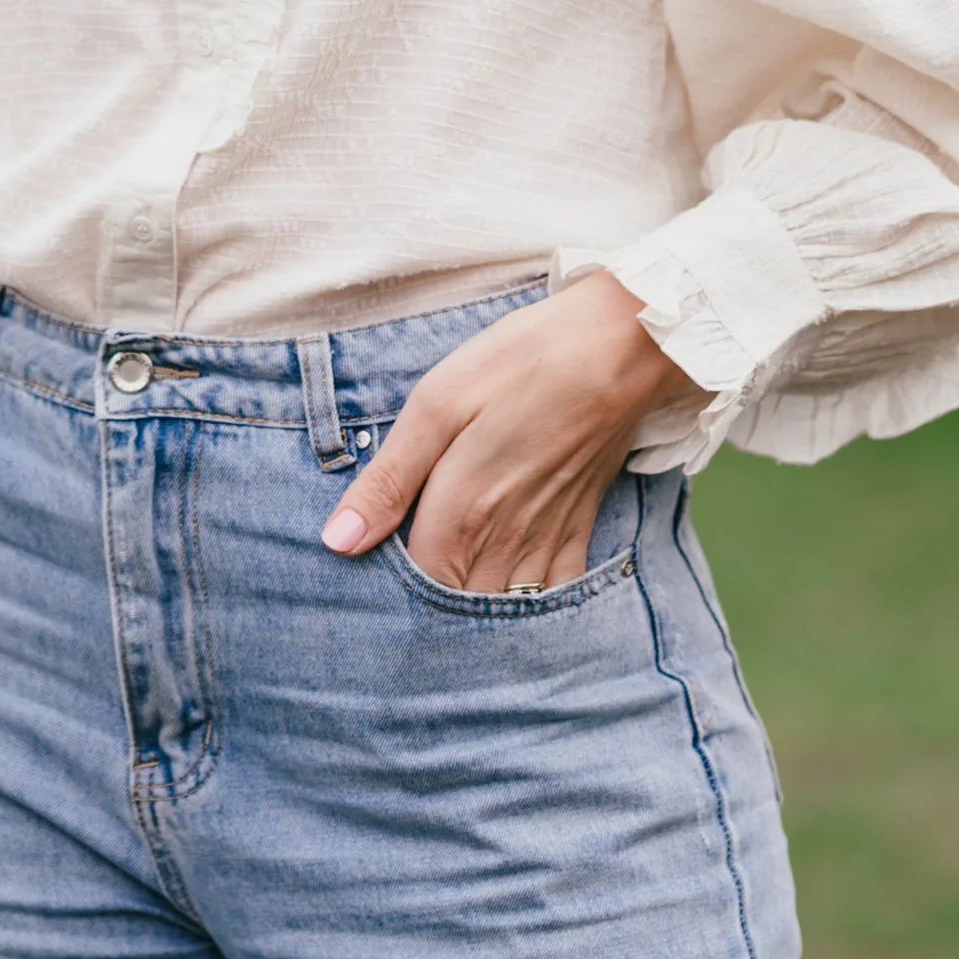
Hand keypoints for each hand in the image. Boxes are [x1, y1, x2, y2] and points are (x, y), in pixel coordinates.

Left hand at [318, 269, 672, 591]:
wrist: (620, 345)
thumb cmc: (520, 363)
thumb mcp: (436, 406)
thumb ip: (388, 481)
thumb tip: (338, 543)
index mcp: (463, 515)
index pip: (415, 587)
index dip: (388, 592)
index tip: (367, 579)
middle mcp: (507, 542)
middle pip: (460, 608)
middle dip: (430, 610)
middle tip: (401, 594)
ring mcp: (549, 536)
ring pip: (507, 607)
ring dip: (477, 612)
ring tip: (451, 598)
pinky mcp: (582, 523)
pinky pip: (556, 590)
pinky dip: (533, 604)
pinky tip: (511, 591)